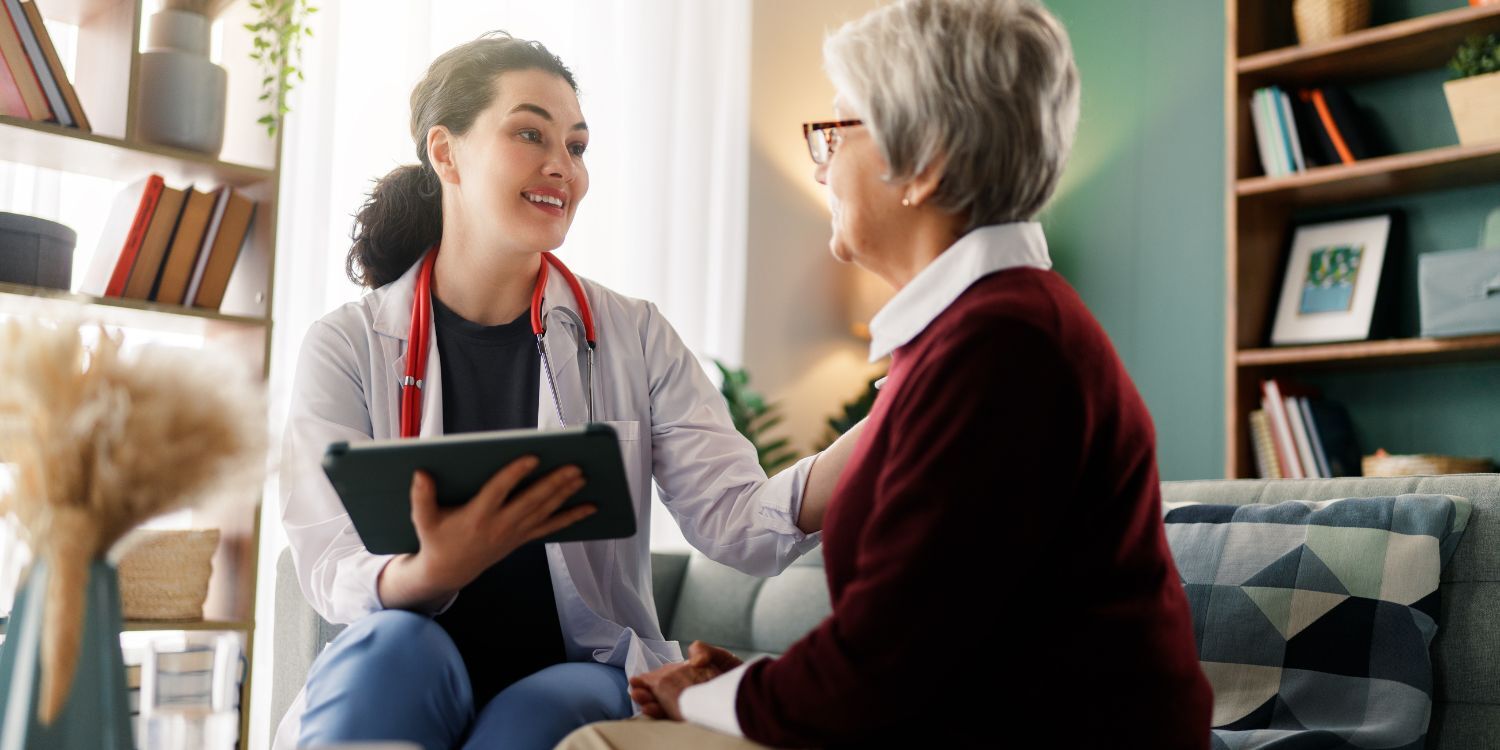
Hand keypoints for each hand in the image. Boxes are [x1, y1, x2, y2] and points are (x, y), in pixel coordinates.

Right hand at [380, 457, 594, 609]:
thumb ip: (421, 496)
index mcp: (476, 516)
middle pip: (531, 501)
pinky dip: (571, 518)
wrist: (449, 572)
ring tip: (584, 476)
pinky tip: (590, 508)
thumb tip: (420, 472)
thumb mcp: (423, 520)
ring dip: (566, 495)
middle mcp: (499, 525)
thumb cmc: (437, 539)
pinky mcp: (522, 538)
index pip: (499, 491)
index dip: (515, 474)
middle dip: (554, 483)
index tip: (532, 457)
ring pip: (545, 512)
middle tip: (575, 466)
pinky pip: (550, 527)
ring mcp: (514, 533)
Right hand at [629, 641, 738, 720]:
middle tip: (635, 692)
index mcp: (689, 678)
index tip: (636, 680)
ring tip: (641, 700)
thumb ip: (705, 650)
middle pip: (660, 695)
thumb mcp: (722, 657)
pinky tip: (654, 710)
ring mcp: (691, 708)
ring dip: (650, 705)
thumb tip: (692, 653)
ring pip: (665, 709)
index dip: (648, 680)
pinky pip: (677, 719)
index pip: (663, 680)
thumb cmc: (740, 675)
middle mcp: (687, 694)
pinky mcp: (697, 719)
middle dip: (645, 694)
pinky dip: (664, 715)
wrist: (757, 693)